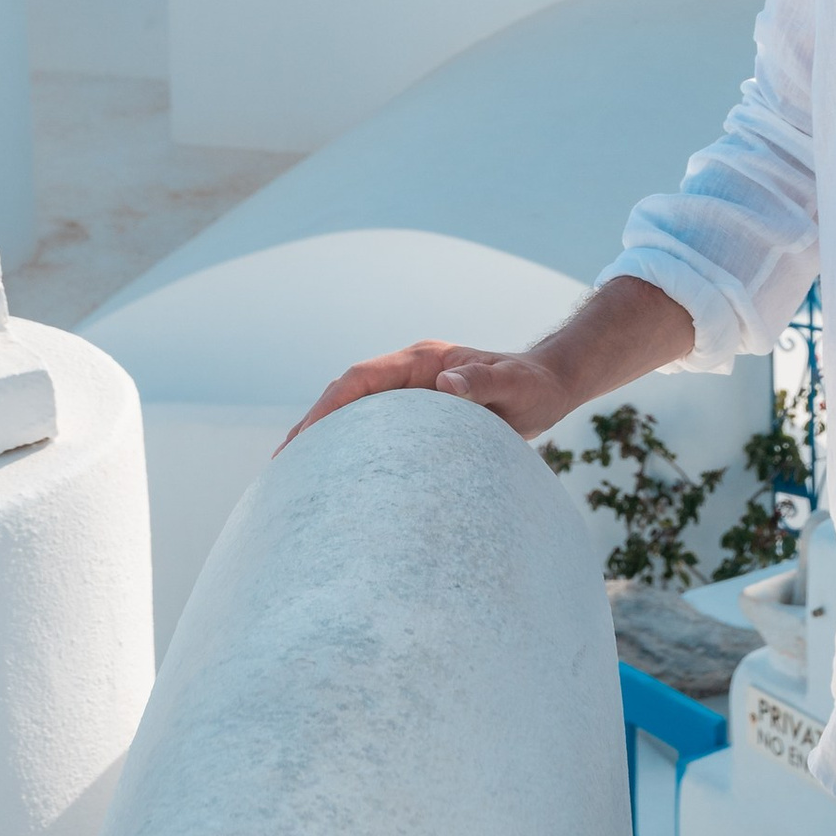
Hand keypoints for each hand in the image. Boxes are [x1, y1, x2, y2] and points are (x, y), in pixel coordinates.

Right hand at [279, 339, 570, 450]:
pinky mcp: (420, 410)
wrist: (551, 384)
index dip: (330, 405)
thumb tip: (448, 383)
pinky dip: (353, 445)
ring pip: (358, 410)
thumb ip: (485, 381)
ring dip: (328, 435)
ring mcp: (414, 390)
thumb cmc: (534, 386)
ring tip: (297, 475)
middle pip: (348, 393)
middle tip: (284, 464)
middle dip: (314, 424)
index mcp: (424, 360)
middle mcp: (412, 371)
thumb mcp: (515, 386)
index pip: (361, 378)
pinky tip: (339, 474)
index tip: (304, 435)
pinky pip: (376, 426)